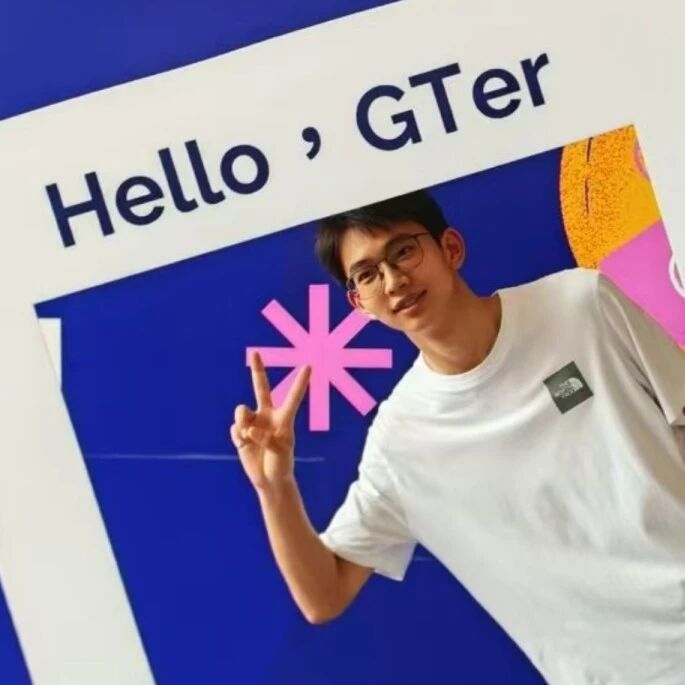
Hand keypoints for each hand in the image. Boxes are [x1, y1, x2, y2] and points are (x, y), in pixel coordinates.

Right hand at [229, 352, 310, 492]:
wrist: (268, 479)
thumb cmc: (281, 464)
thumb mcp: (280, 452)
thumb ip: (266, 438)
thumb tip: (249, 428)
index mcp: (284, 418)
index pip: (293, 397)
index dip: (300, 382)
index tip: (309, 366)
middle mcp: (268, 415)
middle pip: (261, 388)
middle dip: (257, 370)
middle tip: (255, 352)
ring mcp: (253, 422)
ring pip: (241, 411)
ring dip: (243, 423)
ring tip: (249, 437)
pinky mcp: (240, 432)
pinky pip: (235, 428)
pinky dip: (238, 438)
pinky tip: (244, 445)